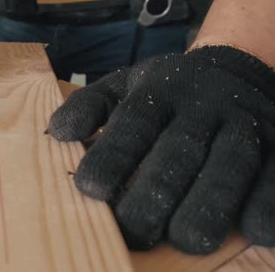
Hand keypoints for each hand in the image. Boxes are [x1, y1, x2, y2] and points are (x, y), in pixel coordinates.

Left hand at [48, 46, 274, 253]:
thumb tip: (57, 133)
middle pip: (180, 149)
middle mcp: (202, 106)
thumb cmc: (164, 91)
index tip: (90, 189)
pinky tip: (255, 231)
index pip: (134, 123)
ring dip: (211, 203)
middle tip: (135, 231)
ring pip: (231, 162)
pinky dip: (268, 202)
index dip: (113, 156)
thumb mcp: (122, 86)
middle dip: (157, 193)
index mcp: (158, 92)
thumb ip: (88, 106)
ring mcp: (245, 124)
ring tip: (189, 240)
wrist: (231, 71)